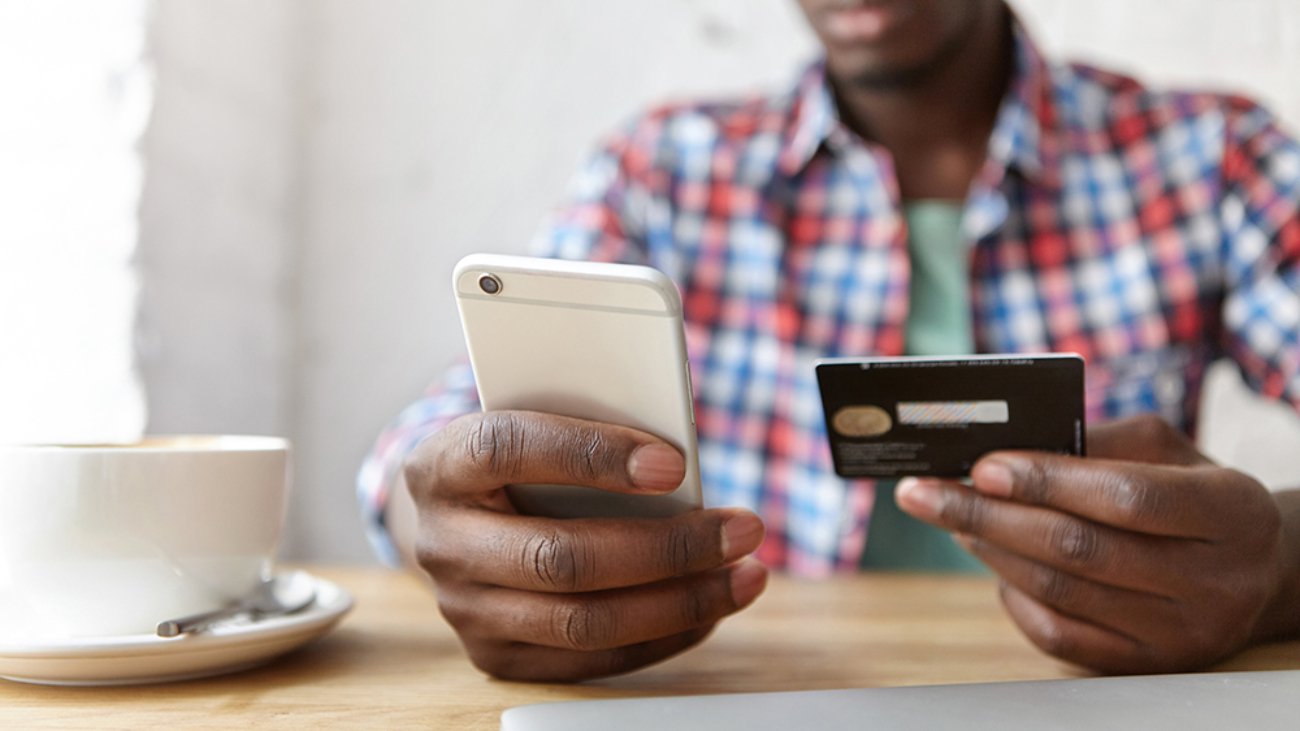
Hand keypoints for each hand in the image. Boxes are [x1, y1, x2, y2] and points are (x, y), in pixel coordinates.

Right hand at [402, 410, 766, 681]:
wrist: (456, 518)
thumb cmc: (519, 460)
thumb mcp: (535, 424)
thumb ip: (587, 433)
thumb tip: (678, 467)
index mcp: (444, 464)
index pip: (510, 450)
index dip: (591, 456)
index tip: (674, 464)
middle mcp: (443, 542)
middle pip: (559, 557)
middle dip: (667, 548)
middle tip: (742, 529)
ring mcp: (464, 608)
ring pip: (581, 621)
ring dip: (679, 602)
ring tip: (744, 574)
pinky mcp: (495, 656)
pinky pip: (589, 660)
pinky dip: (660, 636)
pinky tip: (707, 608)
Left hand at [896, 414, 1294, 672]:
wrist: (1252, 569)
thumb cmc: (1192, 492)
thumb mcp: (1166, 451)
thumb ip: (1097, 443)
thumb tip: (1006, 449)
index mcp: (1231, 512)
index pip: (1127, 497)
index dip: (1047, 480)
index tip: (981, 466)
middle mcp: (1216, 581)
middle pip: (1079, 548)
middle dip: (987, 516)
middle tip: (924, 492)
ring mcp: (1183, 634)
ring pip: (1061, 591)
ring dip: (990, 549)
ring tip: (950, 517)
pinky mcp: (1149, 665)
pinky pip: (1060, 636)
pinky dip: (1014, 595)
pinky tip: (993, 561)